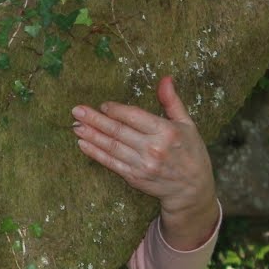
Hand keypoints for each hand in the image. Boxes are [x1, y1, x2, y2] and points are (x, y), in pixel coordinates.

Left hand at [71, 76, 218, 247]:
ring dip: (91, 135)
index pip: (134, 117)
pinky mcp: (134, 177)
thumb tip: (165, 79)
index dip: (116, 110)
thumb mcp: (187, 124)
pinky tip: (83, 144)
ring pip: (111, 146)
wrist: (192, 189)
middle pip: (118, 131)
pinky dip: (95, 153)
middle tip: (77, 111)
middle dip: (95, 120)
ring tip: (75, 126)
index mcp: (167, 132)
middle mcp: (153, 148)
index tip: (104, 105)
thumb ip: (172, 102)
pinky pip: (111, 163)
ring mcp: (142, 164)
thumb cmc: (191, 152)